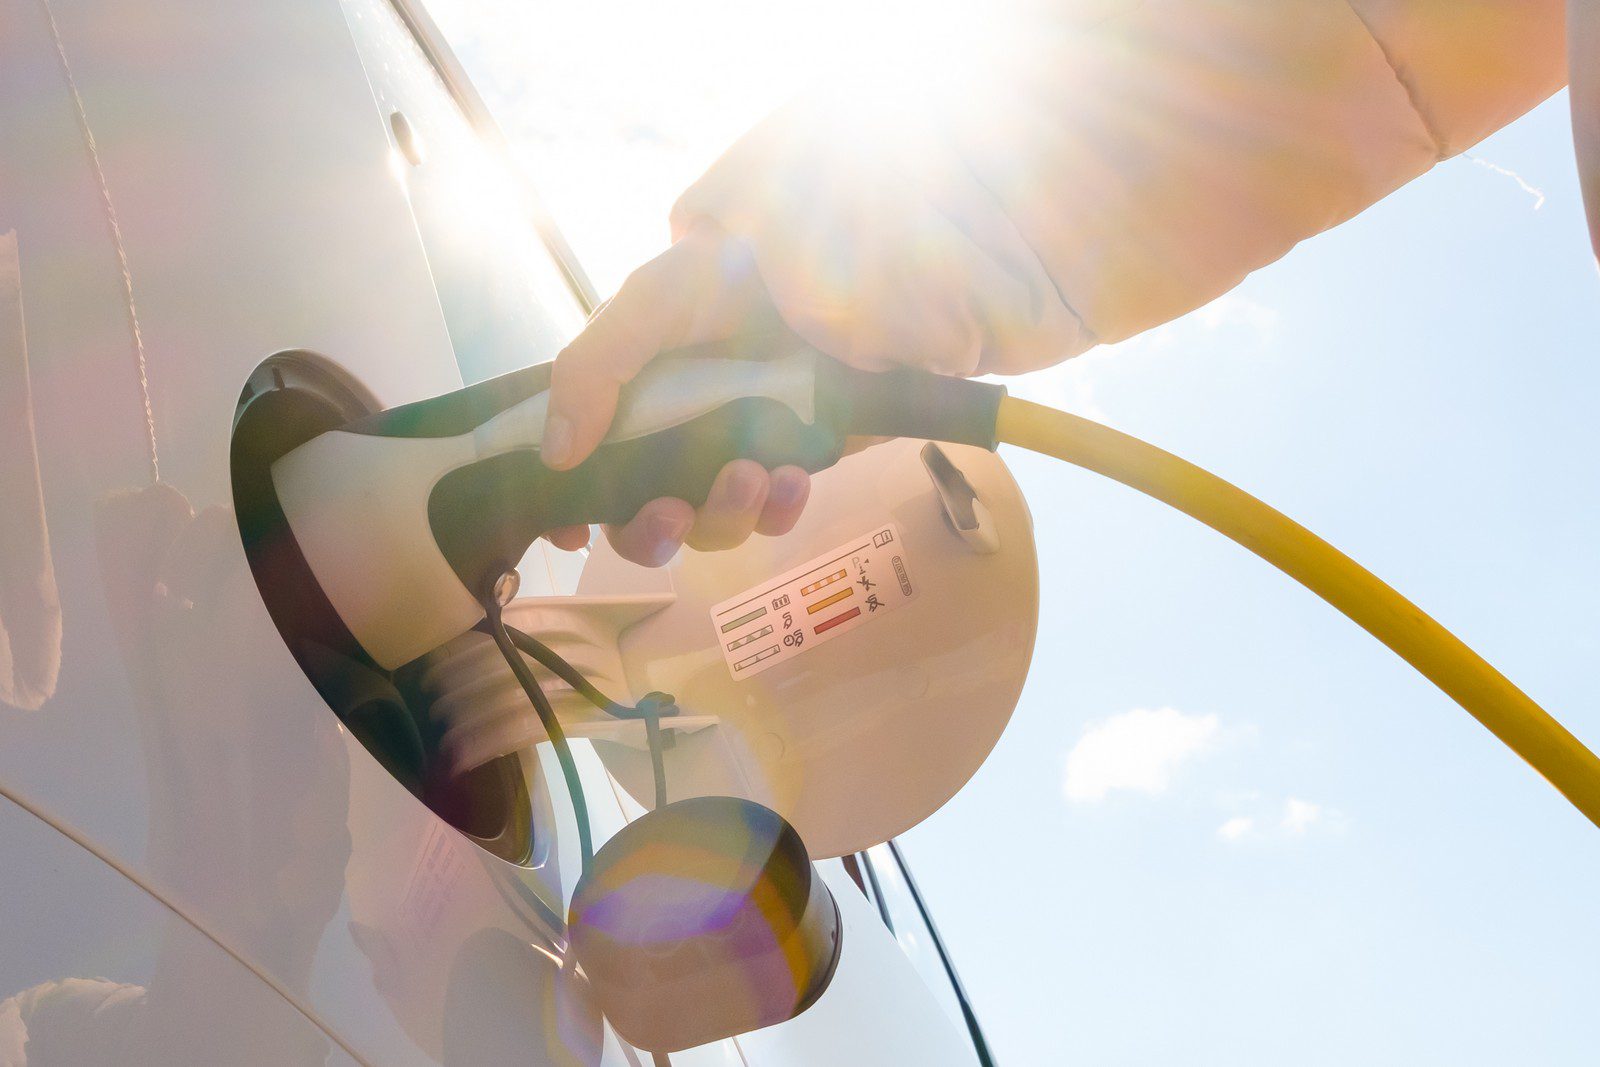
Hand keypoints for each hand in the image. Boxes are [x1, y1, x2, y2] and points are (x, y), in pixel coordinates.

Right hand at [539, 221, 811, 565]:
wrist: (836, 264)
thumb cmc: (731, 272)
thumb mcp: (651, 301)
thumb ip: (594, 369)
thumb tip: (555, 455)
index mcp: (627, 401)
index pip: (584, 472)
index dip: (571, 509)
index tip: (573, 532)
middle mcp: (673, 438)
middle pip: (644, 519)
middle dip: (653, 530)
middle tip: (672, 511)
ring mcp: (732, 455)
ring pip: (711, 527)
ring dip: (725, 514)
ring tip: (753, 473)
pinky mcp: (788, 463)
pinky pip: (775, 516)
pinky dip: (780, 509)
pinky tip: (792, 477)